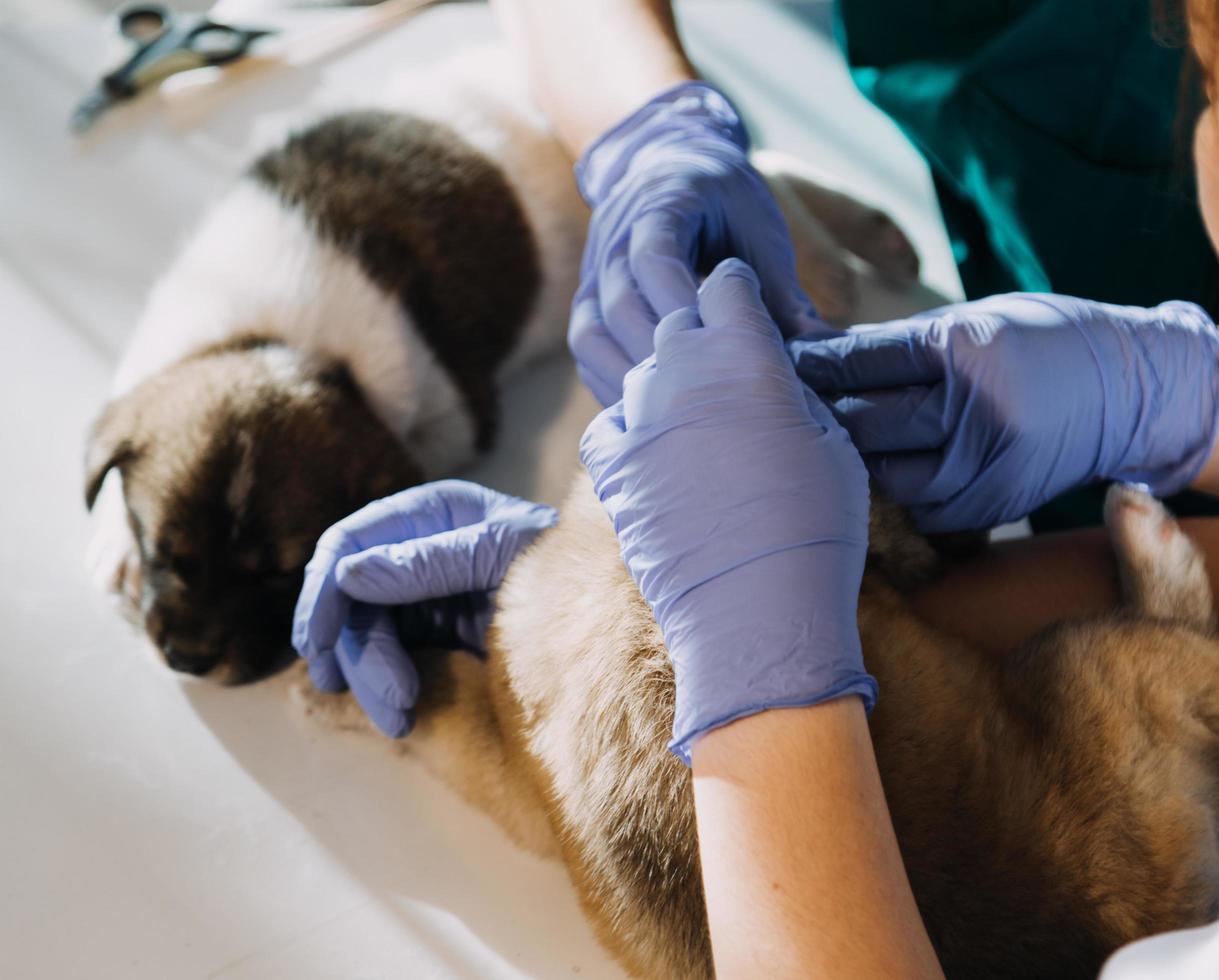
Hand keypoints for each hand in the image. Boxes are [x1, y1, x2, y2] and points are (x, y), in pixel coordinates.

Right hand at [292, 480, 556, 736]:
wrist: (609, 642)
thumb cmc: (570, 581)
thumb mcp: (505, 561)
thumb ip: (429, 563)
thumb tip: (347, 573)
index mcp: (436, 516)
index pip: (354, 541)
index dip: (326, 589)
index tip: (319, 640)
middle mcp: (418, 554)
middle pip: (349, 597)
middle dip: (361, 649)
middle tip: (395, 698)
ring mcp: (420, 602)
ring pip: (359, 638)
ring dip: (370, 679)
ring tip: (402, 717)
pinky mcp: (428, 647)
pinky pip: (381, 664)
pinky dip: (381, 692)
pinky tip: (399, 717)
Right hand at [572, 81, 829, 405]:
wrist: (670, 164)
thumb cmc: (726, 199)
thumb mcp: (759, 228)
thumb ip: (780, 287)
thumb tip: (818, 348)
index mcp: (661, 204)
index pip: (654, 258)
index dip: (680, 305)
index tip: (716, 348)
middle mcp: (615, 236)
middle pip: (620, 303)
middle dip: (659, 352)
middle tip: (702, 396)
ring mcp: (593, 270)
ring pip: (591, 332)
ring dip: (627, 374)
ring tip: (670, 412)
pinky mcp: (587, 298)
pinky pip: (586, 345)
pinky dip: (607, 378)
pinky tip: (642, 410)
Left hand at [580, 258, 874, 762]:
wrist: (757, 605)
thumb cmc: (817, 524)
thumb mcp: (831, 442)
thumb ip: (794, 390)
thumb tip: (775, 376)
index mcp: (744, 350)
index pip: (727, 281)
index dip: (741, 292)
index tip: (749, 311)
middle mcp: (682, 369)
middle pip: (679, 319)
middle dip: (701, 332)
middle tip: (726, 370)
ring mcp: (640, 417)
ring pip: (642, 371)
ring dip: (667, 384)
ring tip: (697, 423)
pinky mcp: (612, 465)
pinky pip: (609, 423)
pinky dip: (628, 428)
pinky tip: (655, 452)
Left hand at [788, 293, 1218, 532]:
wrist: (1123, 392)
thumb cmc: (1033, 341)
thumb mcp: (968, 320)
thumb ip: (892, 343)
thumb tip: (812, 351)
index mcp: (964, 348)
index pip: (862, 361)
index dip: (811, 366)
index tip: (772, 365)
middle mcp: (976, 410)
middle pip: (864, 424)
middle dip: (817, 417)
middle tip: (778, 414)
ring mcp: (987, 466)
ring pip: (883, 475)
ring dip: (849, 463)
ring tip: (821, 451)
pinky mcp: (992, 506)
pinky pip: (917, 507)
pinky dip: (893, 492)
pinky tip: (876, 476)